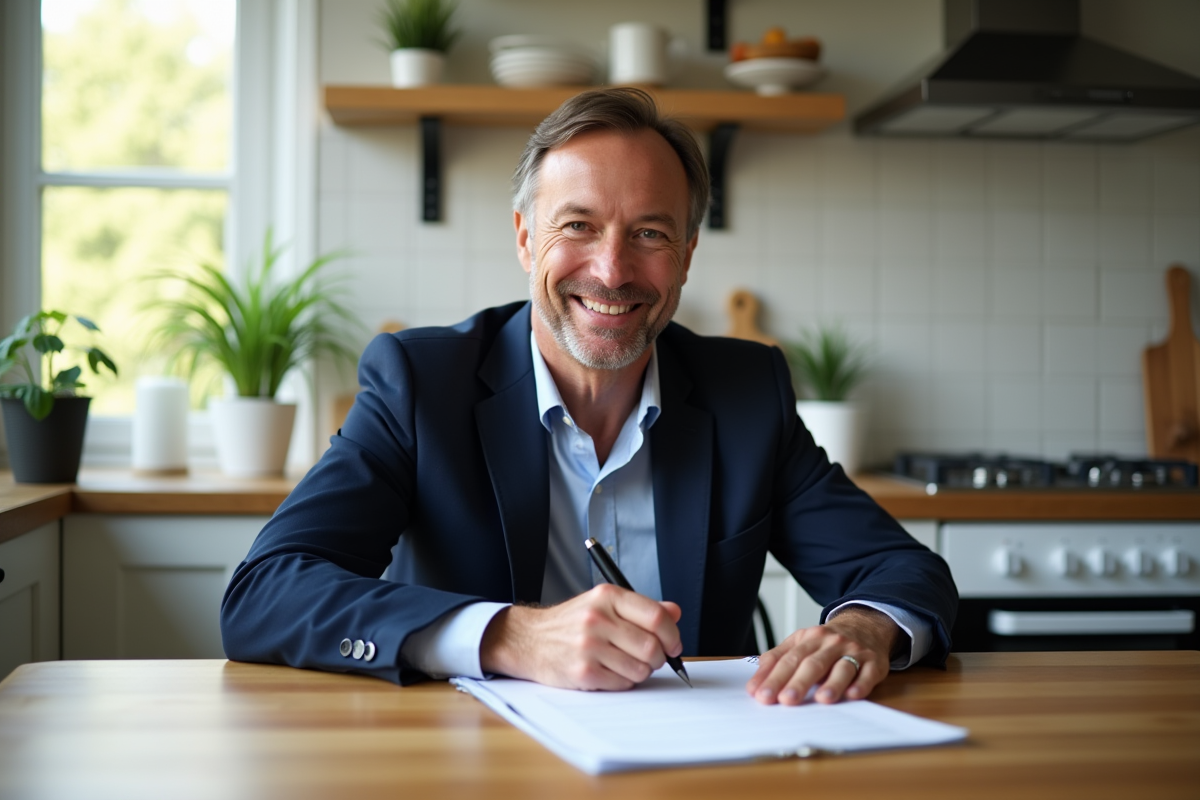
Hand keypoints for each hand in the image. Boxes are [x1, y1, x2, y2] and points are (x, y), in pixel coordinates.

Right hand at [479, 583, 682, 689]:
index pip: (656, 616)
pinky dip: (624, 682)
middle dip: (659, 658)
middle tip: (652, 658)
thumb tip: (675, 612)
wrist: (529, 640)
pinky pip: (622, 683)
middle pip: (652, 646)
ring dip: (641, 671)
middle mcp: (597, 619)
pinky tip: (612, 672)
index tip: (674, 644)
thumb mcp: (604, 604)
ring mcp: (588, 646)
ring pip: (640, 669)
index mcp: (607, 597)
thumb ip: (641, 608)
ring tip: (627, 664)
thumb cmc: (570, 623)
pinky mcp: (582, 671)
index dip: (673, 634)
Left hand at [745, 606, 900, 705]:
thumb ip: (776, 660)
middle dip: (798, 682)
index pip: (787, 658)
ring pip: (841, 668)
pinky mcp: (874, 663)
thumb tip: (754, 684)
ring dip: (832, 684)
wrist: (865, 626)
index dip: (773, 677)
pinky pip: (867, 674)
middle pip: (812, 663)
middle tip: (785, 700)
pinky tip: (853, 695)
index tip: (760, 694)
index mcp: (808, 639)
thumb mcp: (800, 643)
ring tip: (821, 699)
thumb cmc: (826, 642)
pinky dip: (860, 685)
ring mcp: (853, 652)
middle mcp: (830, 644)